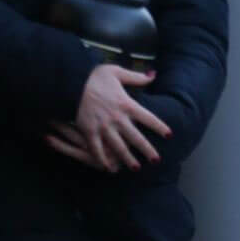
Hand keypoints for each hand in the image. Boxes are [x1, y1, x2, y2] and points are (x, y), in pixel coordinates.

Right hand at [46, 64, 171, 172]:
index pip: (148, 118)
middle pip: (136, 138)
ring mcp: (103, 127)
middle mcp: (117, 118)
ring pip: (119, 147)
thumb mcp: (116, 72)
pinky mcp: (89, 132)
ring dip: (128, 159)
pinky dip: (103, 160)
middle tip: (156, 160)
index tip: (169, 135)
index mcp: (126, 104)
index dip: (160, 127)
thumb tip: (153, 74)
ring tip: (136, 168)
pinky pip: (97, 150)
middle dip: (147, 150)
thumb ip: (136, 76)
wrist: (70, 82)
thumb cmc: (93, 77)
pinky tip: (108, 168)